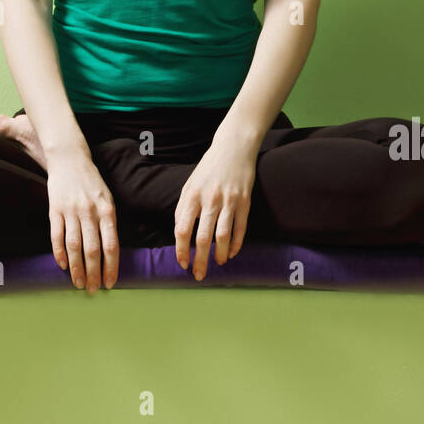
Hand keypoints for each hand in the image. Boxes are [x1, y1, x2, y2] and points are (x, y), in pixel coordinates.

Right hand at [45, 156, 119, 293]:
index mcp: (107, 210)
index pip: (111, 245)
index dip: (110, 267)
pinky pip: (56, 236)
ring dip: (77, 268)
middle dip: (93, 273)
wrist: (69, 159)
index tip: (109, 284)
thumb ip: (109, 222)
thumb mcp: (107, 198)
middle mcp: (90, 212)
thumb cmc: (91, 182)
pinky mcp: (55, 209)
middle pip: (92, 249)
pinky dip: (59, 253)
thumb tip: (112, 251)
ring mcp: (71, 211)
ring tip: (78, 284)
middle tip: (92, 290)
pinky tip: (63, 266)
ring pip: (74, 246)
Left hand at [174, 134, 258, 279]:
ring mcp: (229, 201)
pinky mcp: (244, 201)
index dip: (181, 250)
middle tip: (199, 275)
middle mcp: (210, 199)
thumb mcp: (190, 184)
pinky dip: (236, 244)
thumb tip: (179, 233)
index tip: (183, 263)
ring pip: (223, 235)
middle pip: (203, 238)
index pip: (182, 229)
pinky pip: (240, 228)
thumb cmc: (209, 168)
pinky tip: (231, 253)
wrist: (234, 148)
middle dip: (200, 261)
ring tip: (217, 264)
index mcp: (192, 195)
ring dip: (219, 254)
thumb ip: (183, 207)